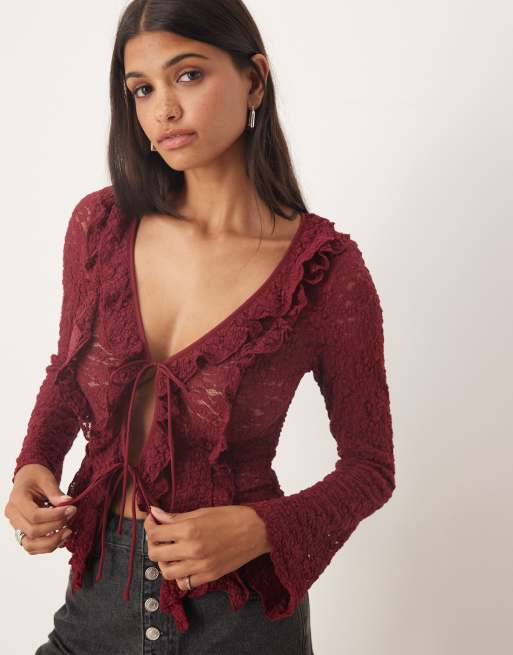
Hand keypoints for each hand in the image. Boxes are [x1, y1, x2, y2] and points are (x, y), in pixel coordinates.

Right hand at [4, 464, 76, 553]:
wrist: (29, 478)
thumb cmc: (36, 476)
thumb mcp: (46, 478)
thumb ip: (55, 492)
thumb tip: (68, 503)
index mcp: (16, 500)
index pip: (34, 515)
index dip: (55, 515)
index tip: (71, 509)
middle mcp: (13, 516)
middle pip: (33, 531)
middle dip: (56, 526)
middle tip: (72, 515)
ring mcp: (17, 526)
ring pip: (31, 545)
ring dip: (52, 541)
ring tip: (68, 531)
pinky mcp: (23, 533)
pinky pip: (33, 547)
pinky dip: (48, 545)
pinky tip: (61, 536)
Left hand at [144, 504, 269, 590]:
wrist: (257, 530)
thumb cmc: (231, 516)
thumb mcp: (202, 512)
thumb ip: (176, 517)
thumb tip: (155, 514)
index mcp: (189, 530)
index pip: (155, 533)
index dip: (150, 526)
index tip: (153, 522)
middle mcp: (192, 550)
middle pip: (155, 553)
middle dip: (153, 544)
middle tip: (159, 537)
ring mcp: (200, 566)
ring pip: (166, 572)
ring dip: (164, 562)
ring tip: (171, 552)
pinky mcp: (209, 577)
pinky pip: (184, 583)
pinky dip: (180, 575)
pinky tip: (184, 563)